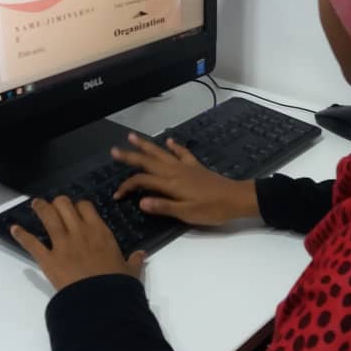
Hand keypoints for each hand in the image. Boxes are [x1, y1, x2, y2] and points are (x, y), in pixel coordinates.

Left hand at [10, 196, 144, 291]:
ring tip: (36, 204)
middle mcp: (80, 232)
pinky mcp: (48, 259)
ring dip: (41, 208)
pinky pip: (32, 243)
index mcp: (100, 232)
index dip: (79, 205)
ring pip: (49, 216)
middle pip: (64, 205)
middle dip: (59, 203)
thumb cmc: (117, 286)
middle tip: (55, 206)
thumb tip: (141, 254)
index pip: (86, 206)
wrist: (100, 302)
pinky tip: (14, 229)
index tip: (76, 209)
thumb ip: (134, 261)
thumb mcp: (130, 272)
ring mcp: (62, 244)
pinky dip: (22, 235)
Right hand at [111, 133, 259, 225]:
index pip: (142, 182)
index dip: (127, 187)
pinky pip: (182, 153)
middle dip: (130, 156)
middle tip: (114, 151)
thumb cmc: (212, 209)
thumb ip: (163, 206)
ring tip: (132, 136)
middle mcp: (175, 171)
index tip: (117, 195)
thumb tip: (140, 201)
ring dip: (146, 145)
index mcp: (170, 184)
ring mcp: (185, 167)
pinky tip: (169, 141)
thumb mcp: (186, 213)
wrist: (236, 198)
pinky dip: (174, 146)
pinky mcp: (195, 166)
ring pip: (161, 153)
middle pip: (148, 162)